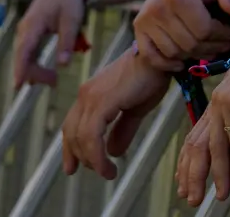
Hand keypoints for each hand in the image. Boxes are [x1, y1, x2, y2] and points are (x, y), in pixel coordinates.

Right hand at [15, 0, 87, 88]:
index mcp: (33, 25)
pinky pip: (28, 49)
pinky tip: (42, 70)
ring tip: (51, 79)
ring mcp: (26, 28)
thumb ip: (66, 41)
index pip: (24, 52)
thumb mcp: (72, 19)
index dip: (20, 69)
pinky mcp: (31, 29)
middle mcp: (25, 29)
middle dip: (34, 72)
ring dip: (34, 68)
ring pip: (24, 54)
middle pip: (23, 56)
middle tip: (53, 82)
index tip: (17, 86)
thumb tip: (62, 65)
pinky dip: (33, 60)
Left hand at [60, 50, 173, 178]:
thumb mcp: (135, 109)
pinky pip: (92, 135)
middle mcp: (86, 95)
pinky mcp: (102, 101)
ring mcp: (92, 97)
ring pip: (81, 137)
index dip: (70, 149)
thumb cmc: (150, 77)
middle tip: (98, 172)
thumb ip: (123, 130)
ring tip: (108, 173)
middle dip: (80, 158)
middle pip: (72, 133)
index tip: (72, 168)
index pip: (71, 126)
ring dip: (92, 161)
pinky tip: (109, 165)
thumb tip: (114, 152)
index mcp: (91, 95)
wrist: (159, 57)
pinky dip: (97, 154)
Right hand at [132, 0, 229, 65]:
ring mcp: (145, 20)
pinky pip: (153, 57)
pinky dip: (168, 64)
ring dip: (195, 55)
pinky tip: (183, 62)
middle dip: (212, 47)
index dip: (223, 35)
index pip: (204, 29)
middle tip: (224, 43)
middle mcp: (158, 8)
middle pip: (190, 44)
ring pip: (175, 53)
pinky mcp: (138, 30)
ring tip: (208, 47)